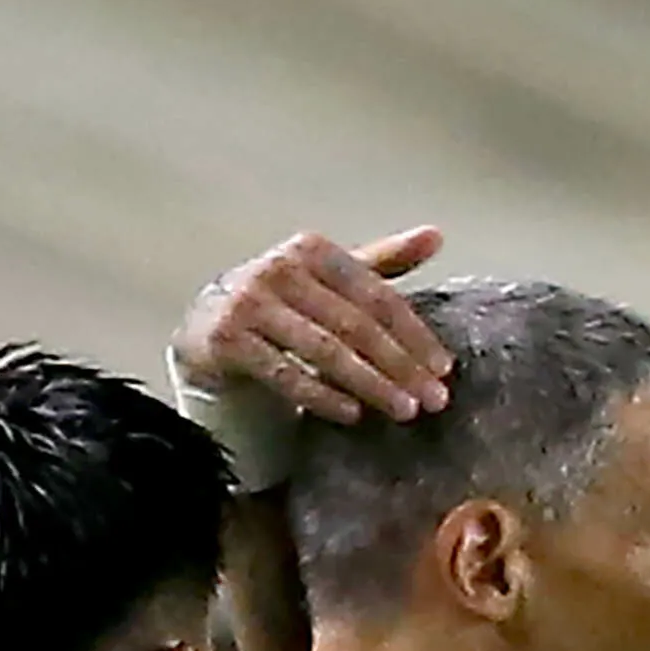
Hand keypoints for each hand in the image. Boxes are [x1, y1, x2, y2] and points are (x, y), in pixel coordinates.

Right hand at [173, 227, 454, 423]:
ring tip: (404, 410)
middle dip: (400, 365)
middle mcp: (280, 270)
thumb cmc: (281, 303)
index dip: (413, 333)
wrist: (206, 326)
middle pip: (355, 324)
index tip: (443, 368)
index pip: (375, 294)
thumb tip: (436, 236)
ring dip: (370, 384)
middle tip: (433, 399)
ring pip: (325, 350)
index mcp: (312, 250)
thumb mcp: (328, 278)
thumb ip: (381, 262)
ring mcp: (250, 304)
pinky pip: (285, 374)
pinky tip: (353, 414)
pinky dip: (321, 395)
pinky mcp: (229, 340)